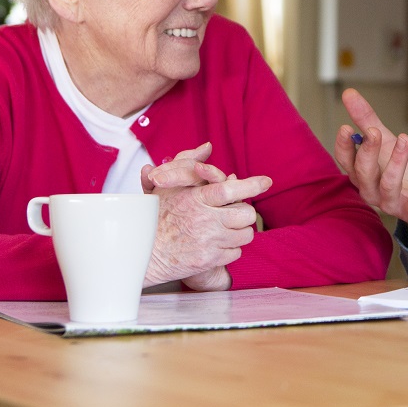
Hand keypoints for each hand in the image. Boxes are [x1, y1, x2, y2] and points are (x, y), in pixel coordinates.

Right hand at [140, 143, 271, 289]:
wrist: (141, 253)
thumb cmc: (154, 217)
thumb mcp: (166, 186)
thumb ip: (188, 164)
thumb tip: (206, 146)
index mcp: (195, 199)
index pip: (230, 189)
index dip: (251, 184)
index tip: (266, 181)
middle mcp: (204, 219)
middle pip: (245, 213)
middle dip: (244, 213)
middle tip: (235, 213)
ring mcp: (208, 241)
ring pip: (245, 235)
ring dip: (240, 232)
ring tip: (227, 230)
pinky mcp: (209, 260)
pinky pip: (236, 253)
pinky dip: (231, 249)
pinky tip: (219, 245)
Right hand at [333, 88, 407, 243]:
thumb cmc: (403, 172)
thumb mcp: (387, 142)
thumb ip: (367, 120)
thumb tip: (348, 93)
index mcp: (362, 173)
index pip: (346, 161)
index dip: (344, 146)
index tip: (346, 127)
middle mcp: (370, 190)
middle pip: (363, 173)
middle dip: (367, 152)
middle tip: (374, 131)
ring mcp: (390, 203)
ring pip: (388, 185)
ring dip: (396, 163)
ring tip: (405, 139)